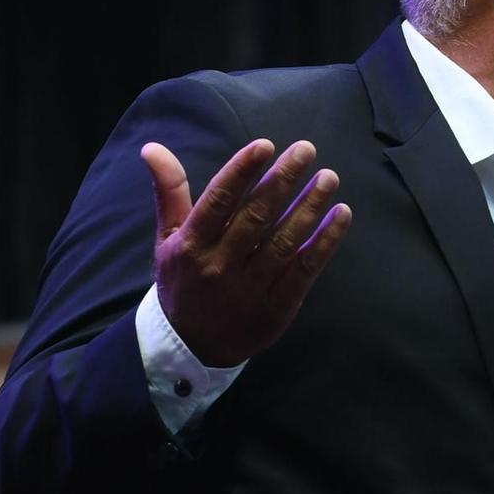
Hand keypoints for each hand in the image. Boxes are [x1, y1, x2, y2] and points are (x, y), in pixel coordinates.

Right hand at [142, 137, 352, 367]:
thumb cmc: (182, 280)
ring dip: (310, 207)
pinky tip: (340, 215)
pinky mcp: (277, 307)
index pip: (218, 201)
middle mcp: (219, 266)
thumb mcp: (168, 238)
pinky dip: (325, 241)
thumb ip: (169, 192)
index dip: (242, 171)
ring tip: (328, 179)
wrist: (192, 347)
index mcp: (192, 246)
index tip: (265, 145)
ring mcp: (250, 289)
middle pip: (256, 217)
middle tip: (306, 150)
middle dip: (283, 180)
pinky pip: (305, 269)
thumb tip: (153, 147)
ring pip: (284, 241)